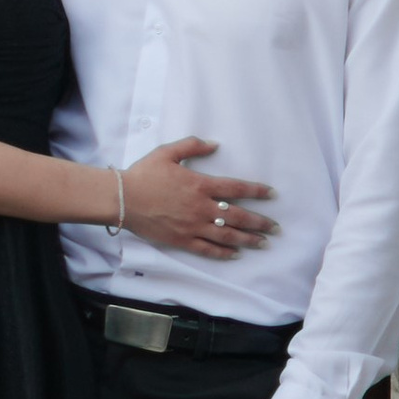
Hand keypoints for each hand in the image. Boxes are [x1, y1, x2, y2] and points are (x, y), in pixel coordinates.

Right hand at [117, 138, 273, 256]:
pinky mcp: (182, 240)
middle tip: (276, 228)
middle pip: (238, 216)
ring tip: (263, 243)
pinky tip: (235, 255)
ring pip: (227, 235)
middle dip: (260, 222)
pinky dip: (223, 253)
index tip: (272, 194)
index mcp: (200, 185)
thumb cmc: (144, 174)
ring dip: (248, 240)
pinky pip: (207, 249)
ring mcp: (193, 226)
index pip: (236, 189)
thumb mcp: (167, 152)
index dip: (256, 191)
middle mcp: (201, 208)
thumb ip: (192, 146)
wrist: (122, 198)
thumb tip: (214, 144)